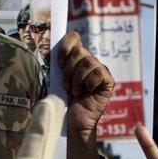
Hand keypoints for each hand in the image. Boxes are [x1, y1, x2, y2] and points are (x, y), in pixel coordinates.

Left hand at [58, 32, 113, 158]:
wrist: (75, 120)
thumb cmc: (65, 100)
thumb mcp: (58, 78)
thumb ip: (58, 63)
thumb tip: (50, 50)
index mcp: (77, 58)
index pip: (74, 38)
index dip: (65, 46)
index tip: (59, 63)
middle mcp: (90, 61)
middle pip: (79, 52)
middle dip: (68, 70)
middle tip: (67, 85)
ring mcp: (100, 70)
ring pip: (87, 62)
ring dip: (76, 80)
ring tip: (75, 91)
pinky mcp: (108, 80)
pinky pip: (97, 73)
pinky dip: (88, 84)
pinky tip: (87, 92)